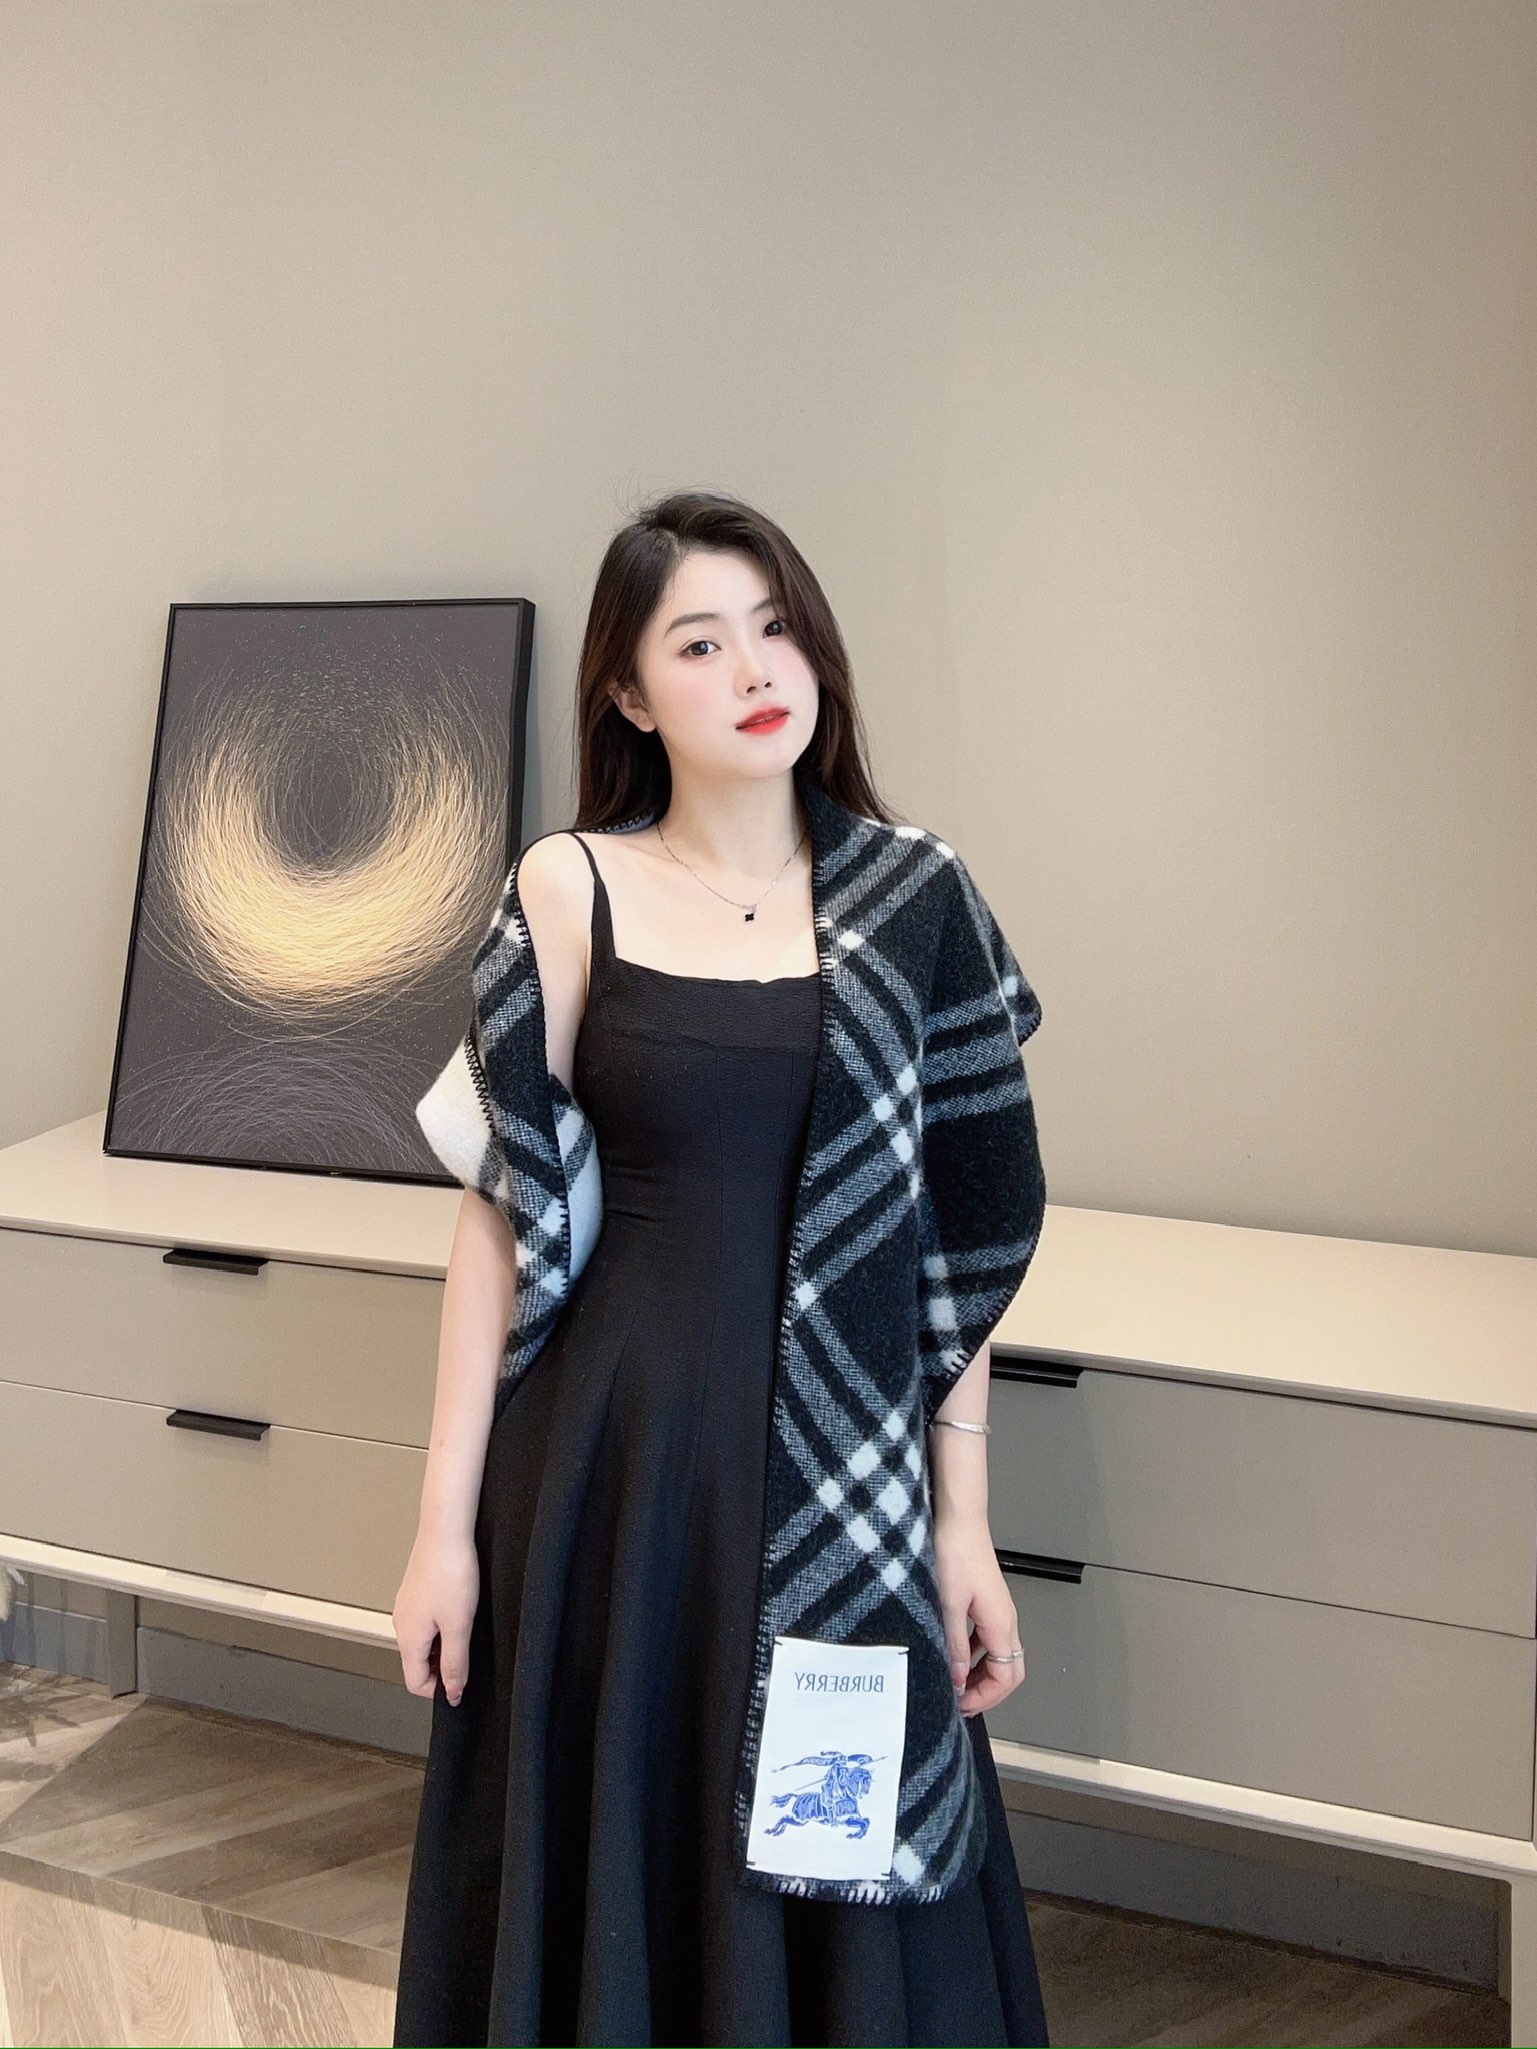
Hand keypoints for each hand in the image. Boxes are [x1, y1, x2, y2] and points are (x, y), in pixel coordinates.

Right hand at [392, 1529, 478, 1705]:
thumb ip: (454, 1663)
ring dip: (443, 1643)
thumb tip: (452, 1692)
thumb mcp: (459, 1625)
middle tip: (467, 1646)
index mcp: (408, 1638)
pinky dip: (441, 1624)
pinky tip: (458, 1607)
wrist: (445, 1531)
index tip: (462, 1678)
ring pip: (422, 1642)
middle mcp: (401, 1624)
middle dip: (442, 1665)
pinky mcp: (415, 1593)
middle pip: (417, 1663)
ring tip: (464, 1622)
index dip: (440, 1688)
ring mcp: (406, 1607)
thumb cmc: (450, 1572)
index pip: (415, 1683)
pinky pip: (425, 1622)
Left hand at [933, 1520, 1025, 1717]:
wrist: (959, 1519)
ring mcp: (998, 1610)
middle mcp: (1005, 1619)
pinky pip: (987, 1638)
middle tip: (962, 1701)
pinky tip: (955, 1651)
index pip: (1007, 1677)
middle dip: (988, 1691)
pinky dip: (974, 1653)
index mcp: (1001, 1623)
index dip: (986, 1697)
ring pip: (999, 1655)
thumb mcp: (949, 1604)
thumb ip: (955, 1644)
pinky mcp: (987, 1601)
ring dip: (980, 1673)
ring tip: (955, 1681)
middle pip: (1009, 1670)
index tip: (962, 1704)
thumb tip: (957, 1678)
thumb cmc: (956, 1551)